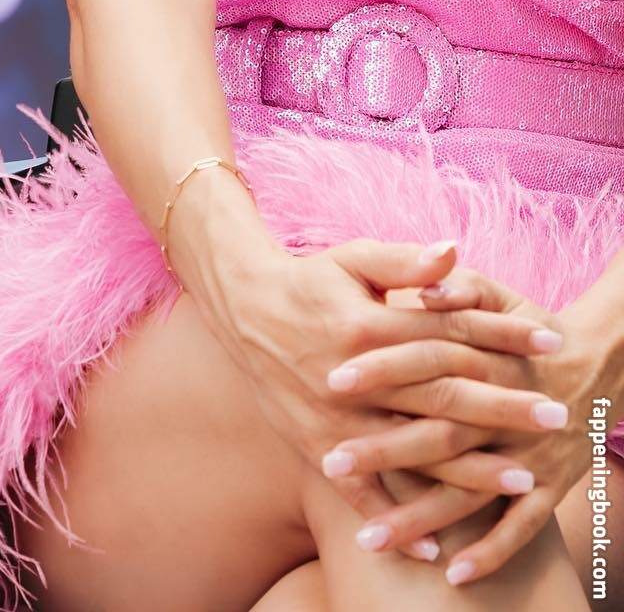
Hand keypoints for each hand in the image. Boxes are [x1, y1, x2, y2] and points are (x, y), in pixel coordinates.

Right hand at [221, 239, 558, 560]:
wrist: (242, 308)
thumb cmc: (309, 280)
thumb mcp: (353, 259)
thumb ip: (405, 260)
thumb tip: (454, 251)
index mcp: (366, 326)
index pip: (449, 332)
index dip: (501, 333)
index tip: (549, 341)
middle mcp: (352, 377)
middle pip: (441, 397)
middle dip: (503, 407)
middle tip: (556, 413)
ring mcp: (334, 418)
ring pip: (411, 451)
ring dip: (468, 470)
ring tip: (522, 479)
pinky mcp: (316, 445)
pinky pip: (360, 492)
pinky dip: (396, 519)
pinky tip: (436, 547)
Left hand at [319, 263, 605, 585]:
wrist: (596, 359)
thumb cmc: (523, 322)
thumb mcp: (494, 291)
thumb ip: (457, 287)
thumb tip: (427, 290)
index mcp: (485, 355)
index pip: (427, 360)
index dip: (383, 368)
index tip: (334, 379)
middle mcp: (505, 408)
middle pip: (440, 431)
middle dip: (386, 450)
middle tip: (331, 462)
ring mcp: (528, 452)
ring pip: (469, 490)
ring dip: (422, 516)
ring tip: (370, 539)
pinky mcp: (551, 484)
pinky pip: (521, 525)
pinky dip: (491, 550)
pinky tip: (451, 573)